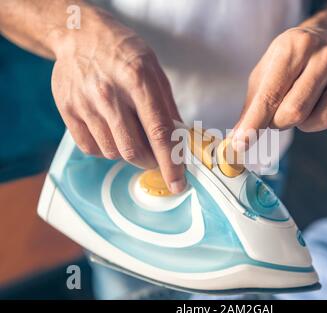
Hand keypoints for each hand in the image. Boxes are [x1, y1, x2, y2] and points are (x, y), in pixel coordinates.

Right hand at [51, 12, 185, 192]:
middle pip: (133, 150)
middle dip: (151, 162)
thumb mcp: (155, 70)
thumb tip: (179, 140)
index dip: (171, 163)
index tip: (178, 184)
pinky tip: (112, 133)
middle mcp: (109, 94)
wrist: (80, 35)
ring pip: (112, 152)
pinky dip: (106, 149)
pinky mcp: (68, 111)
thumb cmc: (123, 51)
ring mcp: (85, 103)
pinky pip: (91, 148)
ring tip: (132, 136)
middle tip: (157, 158)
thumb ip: (167, 106)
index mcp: (137, 80)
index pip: (158, 133)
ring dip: (128, 154)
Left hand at [234, 26, 326, 146]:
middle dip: (281, 122)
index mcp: (295, 47)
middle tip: (280, 111)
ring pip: (321, 121)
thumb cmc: (290, 62)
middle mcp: (326, 54)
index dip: (254, 125)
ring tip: (305, 103)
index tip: (239, 145)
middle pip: (295, 114)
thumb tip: (237, 143)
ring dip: (306, 123)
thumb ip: (252, 109)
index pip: (270, 97)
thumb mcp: (264, 75)